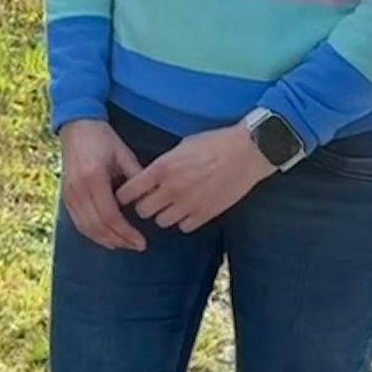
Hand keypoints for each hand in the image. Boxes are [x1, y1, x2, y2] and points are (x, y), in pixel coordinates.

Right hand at [57, 118, 148, 251]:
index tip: (142, 241)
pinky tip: (107, 238)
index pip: (110, 215)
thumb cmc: (103, 139)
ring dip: (106, 240)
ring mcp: (69, 194)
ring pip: (86, 228)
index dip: (126, 232)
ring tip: (125, 245)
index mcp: (93, 178)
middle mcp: (78, 189)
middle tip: (137, 246)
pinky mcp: (65, 197)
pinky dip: (93, 234)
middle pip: (98, 226)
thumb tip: (152, 200)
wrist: (77, 127)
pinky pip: (78, 223)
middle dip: (119, 240)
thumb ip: (136, 177)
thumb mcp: (124, 154)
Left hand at [117, 124, 274, 235]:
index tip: (128, 195)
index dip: (125, 195)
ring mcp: (189, 204)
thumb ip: (162, 165)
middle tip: (151, 200)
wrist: (246, 152)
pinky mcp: (205, 214)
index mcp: (162, 168)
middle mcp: (172, 189)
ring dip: (163, 214)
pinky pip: (184, 227)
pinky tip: (189, 209)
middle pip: (142, 211)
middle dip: (144, 206)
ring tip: (172, 204)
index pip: (129, 191)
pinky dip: (184, 220)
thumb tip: (149, 177)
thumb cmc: (215, 143)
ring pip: (161, 222)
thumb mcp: (181, 147)